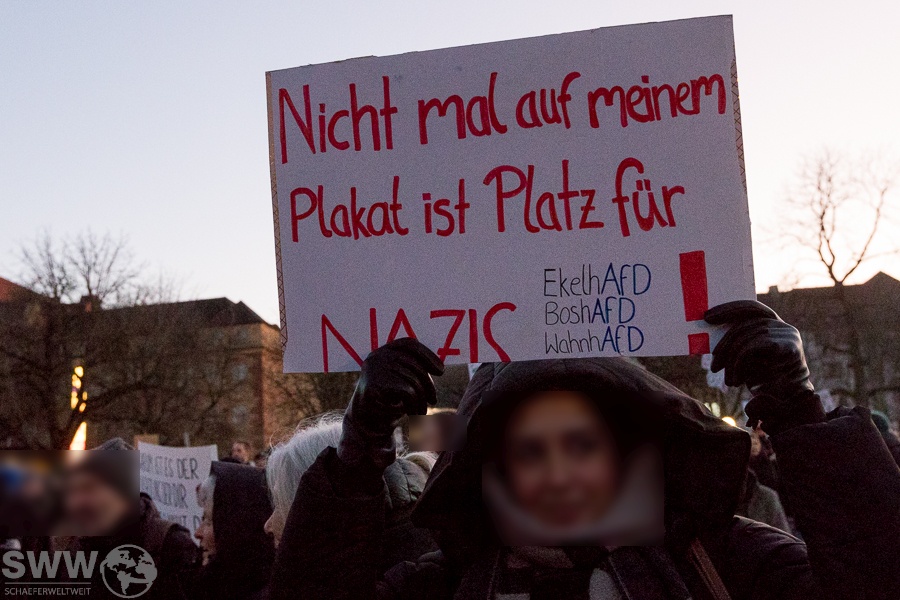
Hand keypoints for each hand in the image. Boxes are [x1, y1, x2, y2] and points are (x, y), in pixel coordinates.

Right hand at [337, 338, 443, 471]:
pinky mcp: (374, 383)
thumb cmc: (388, 400)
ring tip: (422, 411)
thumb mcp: (401, 380)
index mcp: (384, 351)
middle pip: (414, 365)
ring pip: (413, 380)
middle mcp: (377, 356)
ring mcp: (374, 368)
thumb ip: (413, 369)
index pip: (409, 344)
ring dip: (421, 399)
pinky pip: (408, 391)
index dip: (428, 355)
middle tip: (433, 401)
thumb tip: (440, 367)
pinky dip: (415, 404)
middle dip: (428, 384)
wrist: (366, 422)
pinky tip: (413, 413)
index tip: (441, 371)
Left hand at [705, 300, 822, 433]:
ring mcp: (788, 335)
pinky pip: (752, 348)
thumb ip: (739, 344)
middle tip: (714, 367)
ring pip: (746, 340)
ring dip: (732, 363)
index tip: (707, 317)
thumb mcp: (750, 359)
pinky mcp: (789, 347)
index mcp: (775, 324)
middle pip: (744, 326)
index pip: (750, 308)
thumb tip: (712, 336)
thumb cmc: (769, 381)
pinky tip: (737, 380)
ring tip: (729, 382)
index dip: (728, 309)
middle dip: (724, 347)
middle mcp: (783, 326)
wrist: (794, 403)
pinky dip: (739, 365)